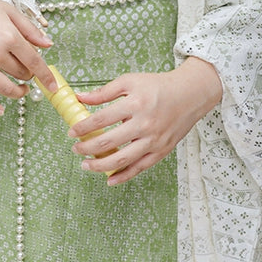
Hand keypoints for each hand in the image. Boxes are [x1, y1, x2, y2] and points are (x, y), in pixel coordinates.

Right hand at [0, 0, 57, 114]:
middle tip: (27, 67)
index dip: (46, 76)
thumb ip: (30, 30)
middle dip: (29, 74)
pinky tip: (1, 109)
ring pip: (6, 89)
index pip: (34, 63)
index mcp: (9, 37)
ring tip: (22, 89)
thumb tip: (48, 44)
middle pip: (21, 74)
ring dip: (18, 92)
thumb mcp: (9, 11)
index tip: (53, 86)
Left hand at [68, 57, 222, 184]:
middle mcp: (144, 124)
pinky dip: (123, 176)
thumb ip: (104, 91)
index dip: (83, 127)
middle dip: (87, 148)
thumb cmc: (158, 86)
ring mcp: (154, 140)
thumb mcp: (130, 81)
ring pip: (123, 159)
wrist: (190, 94)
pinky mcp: (161, 151)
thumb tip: (80, 97)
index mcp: (135, 104)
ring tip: (85, 165)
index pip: (101, 119)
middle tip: (75, 149)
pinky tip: (109, 179)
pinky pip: (140, 168)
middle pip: (109, 141)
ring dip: (100, 165)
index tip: (71, 132)